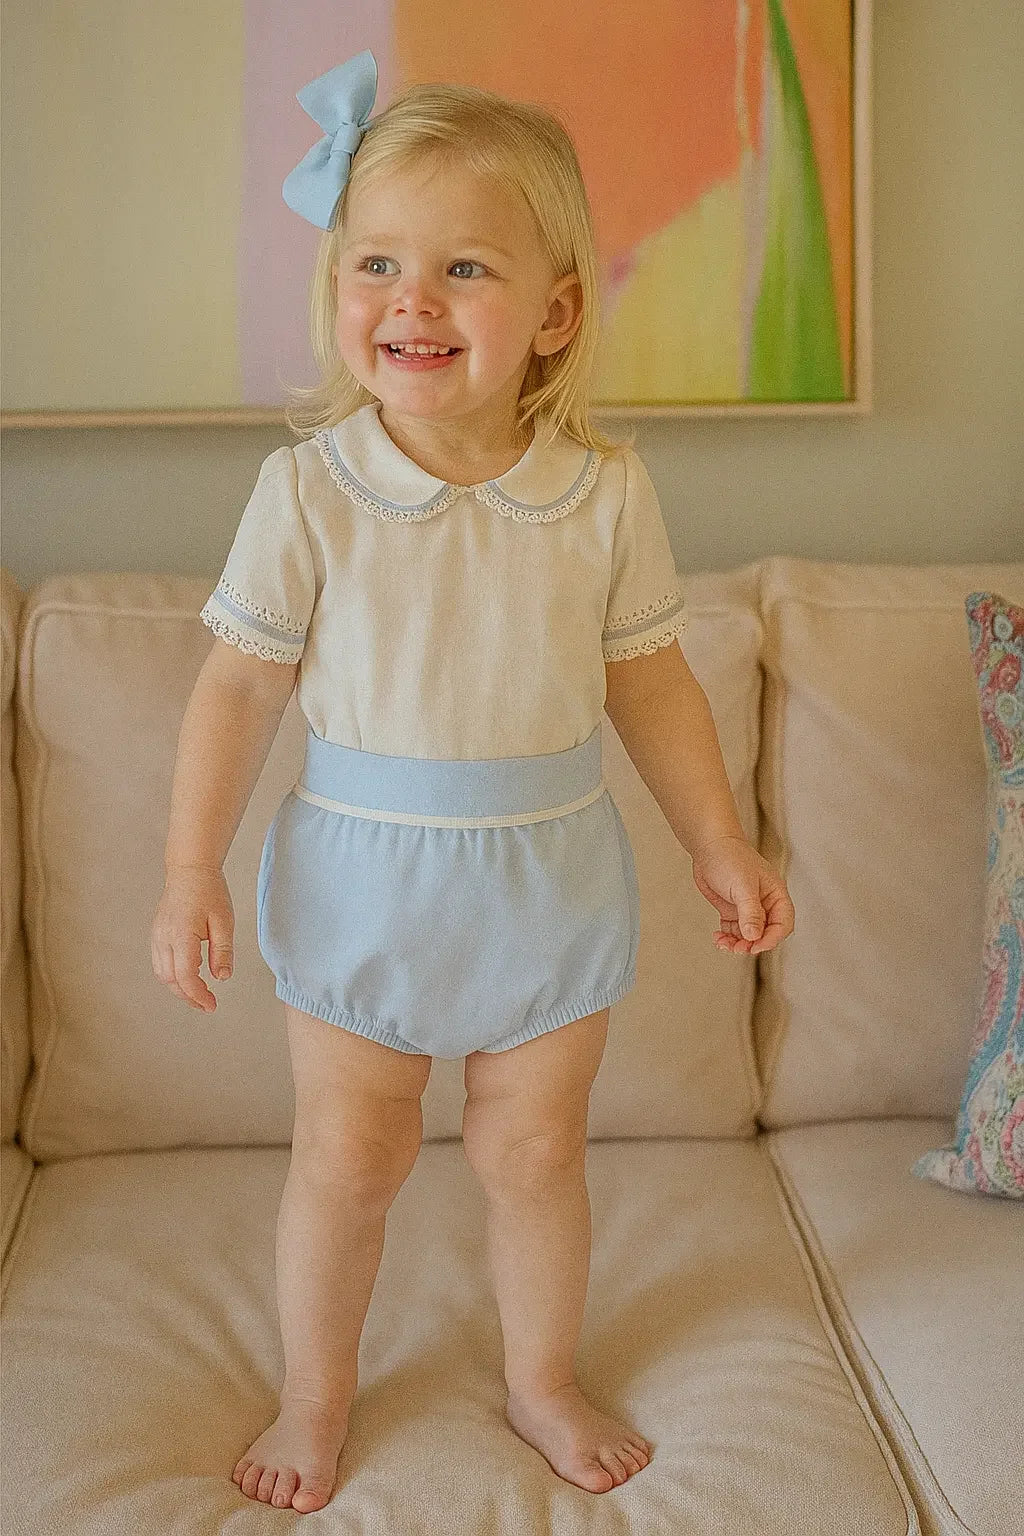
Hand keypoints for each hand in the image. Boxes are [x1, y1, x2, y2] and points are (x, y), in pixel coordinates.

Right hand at [151, 864, 234, 1012]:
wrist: (190, 869)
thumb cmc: (209, 891)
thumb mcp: (224, 921)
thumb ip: (222, 951)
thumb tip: (221, 977)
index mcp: (182, 935)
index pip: (186, 976)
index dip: (198, 995)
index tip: (212, 1005)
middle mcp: (164, 938)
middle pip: (171, 980)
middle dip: (188, 997)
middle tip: (207, 1004)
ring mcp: (157, 936)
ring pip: (162, 974)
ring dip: (179, 988)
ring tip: (200, 994)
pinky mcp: (157, 934)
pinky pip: (161, 962)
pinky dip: (173, 975)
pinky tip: (190, 975)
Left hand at [689, 835, 794, 954]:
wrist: (709, 846)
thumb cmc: (730, 858)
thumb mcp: (743, 886)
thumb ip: (750, 912)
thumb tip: (754, 936)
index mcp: (775, 895)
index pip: (783, 924)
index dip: (772, 939)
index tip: (756, 947)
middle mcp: (764, 904)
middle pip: (766, 933)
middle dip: (753, 944)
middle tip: (738, 948)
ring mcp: (747, 908)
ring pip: (748, 935)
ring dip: (738, 944)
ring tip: (724, 944)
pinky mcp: (732, 910)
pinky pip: (733, 931)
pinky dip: (727, 938)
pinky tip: (718, 938)